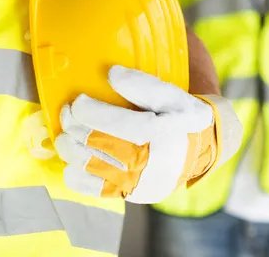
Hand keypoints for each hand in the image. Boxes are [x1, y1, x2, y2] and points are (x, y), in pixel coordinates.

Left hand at [54, 65, 241, 203]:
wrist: (201, 149)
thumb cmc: (182, 117)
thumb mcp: (172, 95)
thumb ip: (143, 84)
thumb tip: (111, 74)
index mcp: (162, 135)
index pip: (118, 125)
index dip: (90, 112)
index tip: (78, 101)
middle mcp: (149, 163)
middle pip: (97, 145)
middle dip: (74, 125)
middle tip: (67, 112)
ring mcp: (137, 183)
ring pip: (88, 167)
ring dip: (69, 147)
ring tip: (67, 133)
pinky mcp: (129, 195)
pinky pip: (90, 188)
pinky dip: (74, 172)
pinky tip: (74, 158)